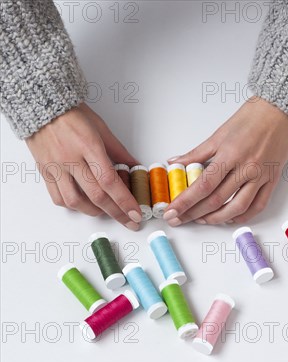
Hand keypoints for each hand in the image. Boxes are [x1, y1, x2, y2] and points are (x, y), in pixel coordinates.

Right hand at [26, 103, 141, 229]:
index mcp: (88, 145)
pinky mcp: (45, 172)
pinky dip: (73, 206)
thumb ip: (118, 151)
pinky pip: (58, 198)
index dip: (124, 200)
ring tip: (106, 212)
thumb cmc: (72, 114)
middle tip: (129, 221)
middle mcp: (71, 158)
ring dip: (94, 211)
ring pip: (75, 201)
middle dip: (116, 212)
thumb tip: (134, 167)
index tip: (136, 213)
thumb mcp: (101, 128)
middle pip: (96, 195)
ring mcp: (56, 167)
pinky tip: (84, 204)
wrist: (40, 105)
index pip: (109, 180)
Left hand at [163, 97, 287, 225]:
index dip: (185, 201)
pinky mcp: (272, 181)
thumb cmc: (251, 118)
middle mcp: (246, 168)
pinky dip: (243, 217)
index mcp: (230, 154)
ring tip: (202, 220)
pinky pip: (258, 206)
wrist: (281, 110)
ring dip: (217, 218)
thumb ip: (196, 153)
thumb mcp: (219, 134)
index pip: (202, 185)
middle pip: (216, 199)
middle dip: (194, 213)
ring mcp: (261, 176)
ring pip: (237, 207)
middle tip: (179, 219)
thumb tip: (175, 163)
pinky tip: (229, 218)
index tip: (172, 211)